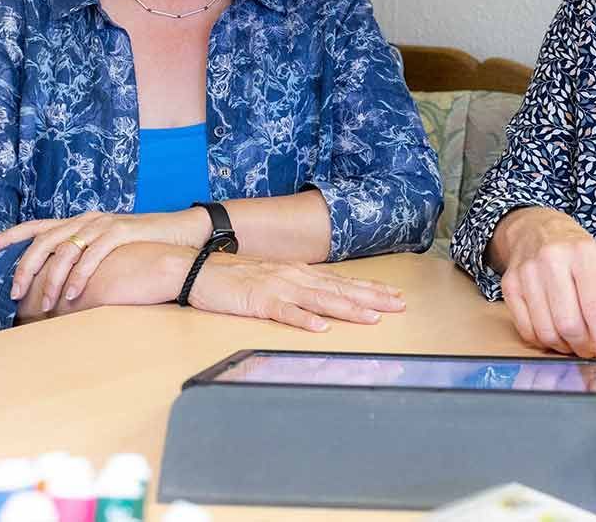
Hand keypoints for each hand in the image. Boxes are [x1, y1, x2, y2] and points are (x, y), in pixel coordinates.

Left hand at [0, 208, 209, 310]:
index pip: (36, 225)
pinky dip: (80, 277)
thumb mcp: (106, 249)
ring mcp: (103, 223)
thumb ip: (82, 257)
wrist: (179, 233)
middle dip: (25, 267)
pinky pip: (92, 255)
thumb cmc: (141, 247)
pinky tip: (73, 296)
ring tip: (45, 305)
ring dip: (52, 280)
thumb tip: (56, 284)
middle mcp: (86, 219)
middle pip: (44, 239)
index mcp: (79, 221)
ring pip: (65, 250)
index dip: (10, 236)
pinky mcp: (121, 231)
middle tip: (15, 293)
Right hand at [189, 256, 406, 331]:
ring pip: (320, 299)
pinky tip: (321, 327)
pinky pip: (285, 312)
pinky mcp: (258, 300)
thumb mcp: (272, 278)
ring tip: (372, 317)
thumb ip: (297, 287)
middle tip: (399, 305)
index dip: (370, 289)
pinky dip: (304, 319)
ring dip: (348, 308)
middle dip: (372, 297)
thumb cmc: (233, 277)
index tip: (394, 295)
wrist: (196, 268)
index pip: (342, 281)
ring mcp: (277, 287)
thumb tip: (321, 298)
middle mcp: (294, 276)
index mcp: (299, 273)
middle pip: (340, 289)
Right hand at [489, 206, 595, 362]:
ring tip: (573, 341)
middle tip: (592, 350)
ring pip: (546, 330)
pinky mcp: (510, 285)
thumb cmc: (577, 253)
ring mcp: (527, 272)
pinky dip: (543, 341)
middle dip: (584, 347)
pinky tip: (553, 333)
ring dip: (563, 346)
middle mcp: (553, 260)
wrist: (538, 229)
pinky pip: (526, 329)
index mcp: (584, 255)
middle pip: (569, 324)